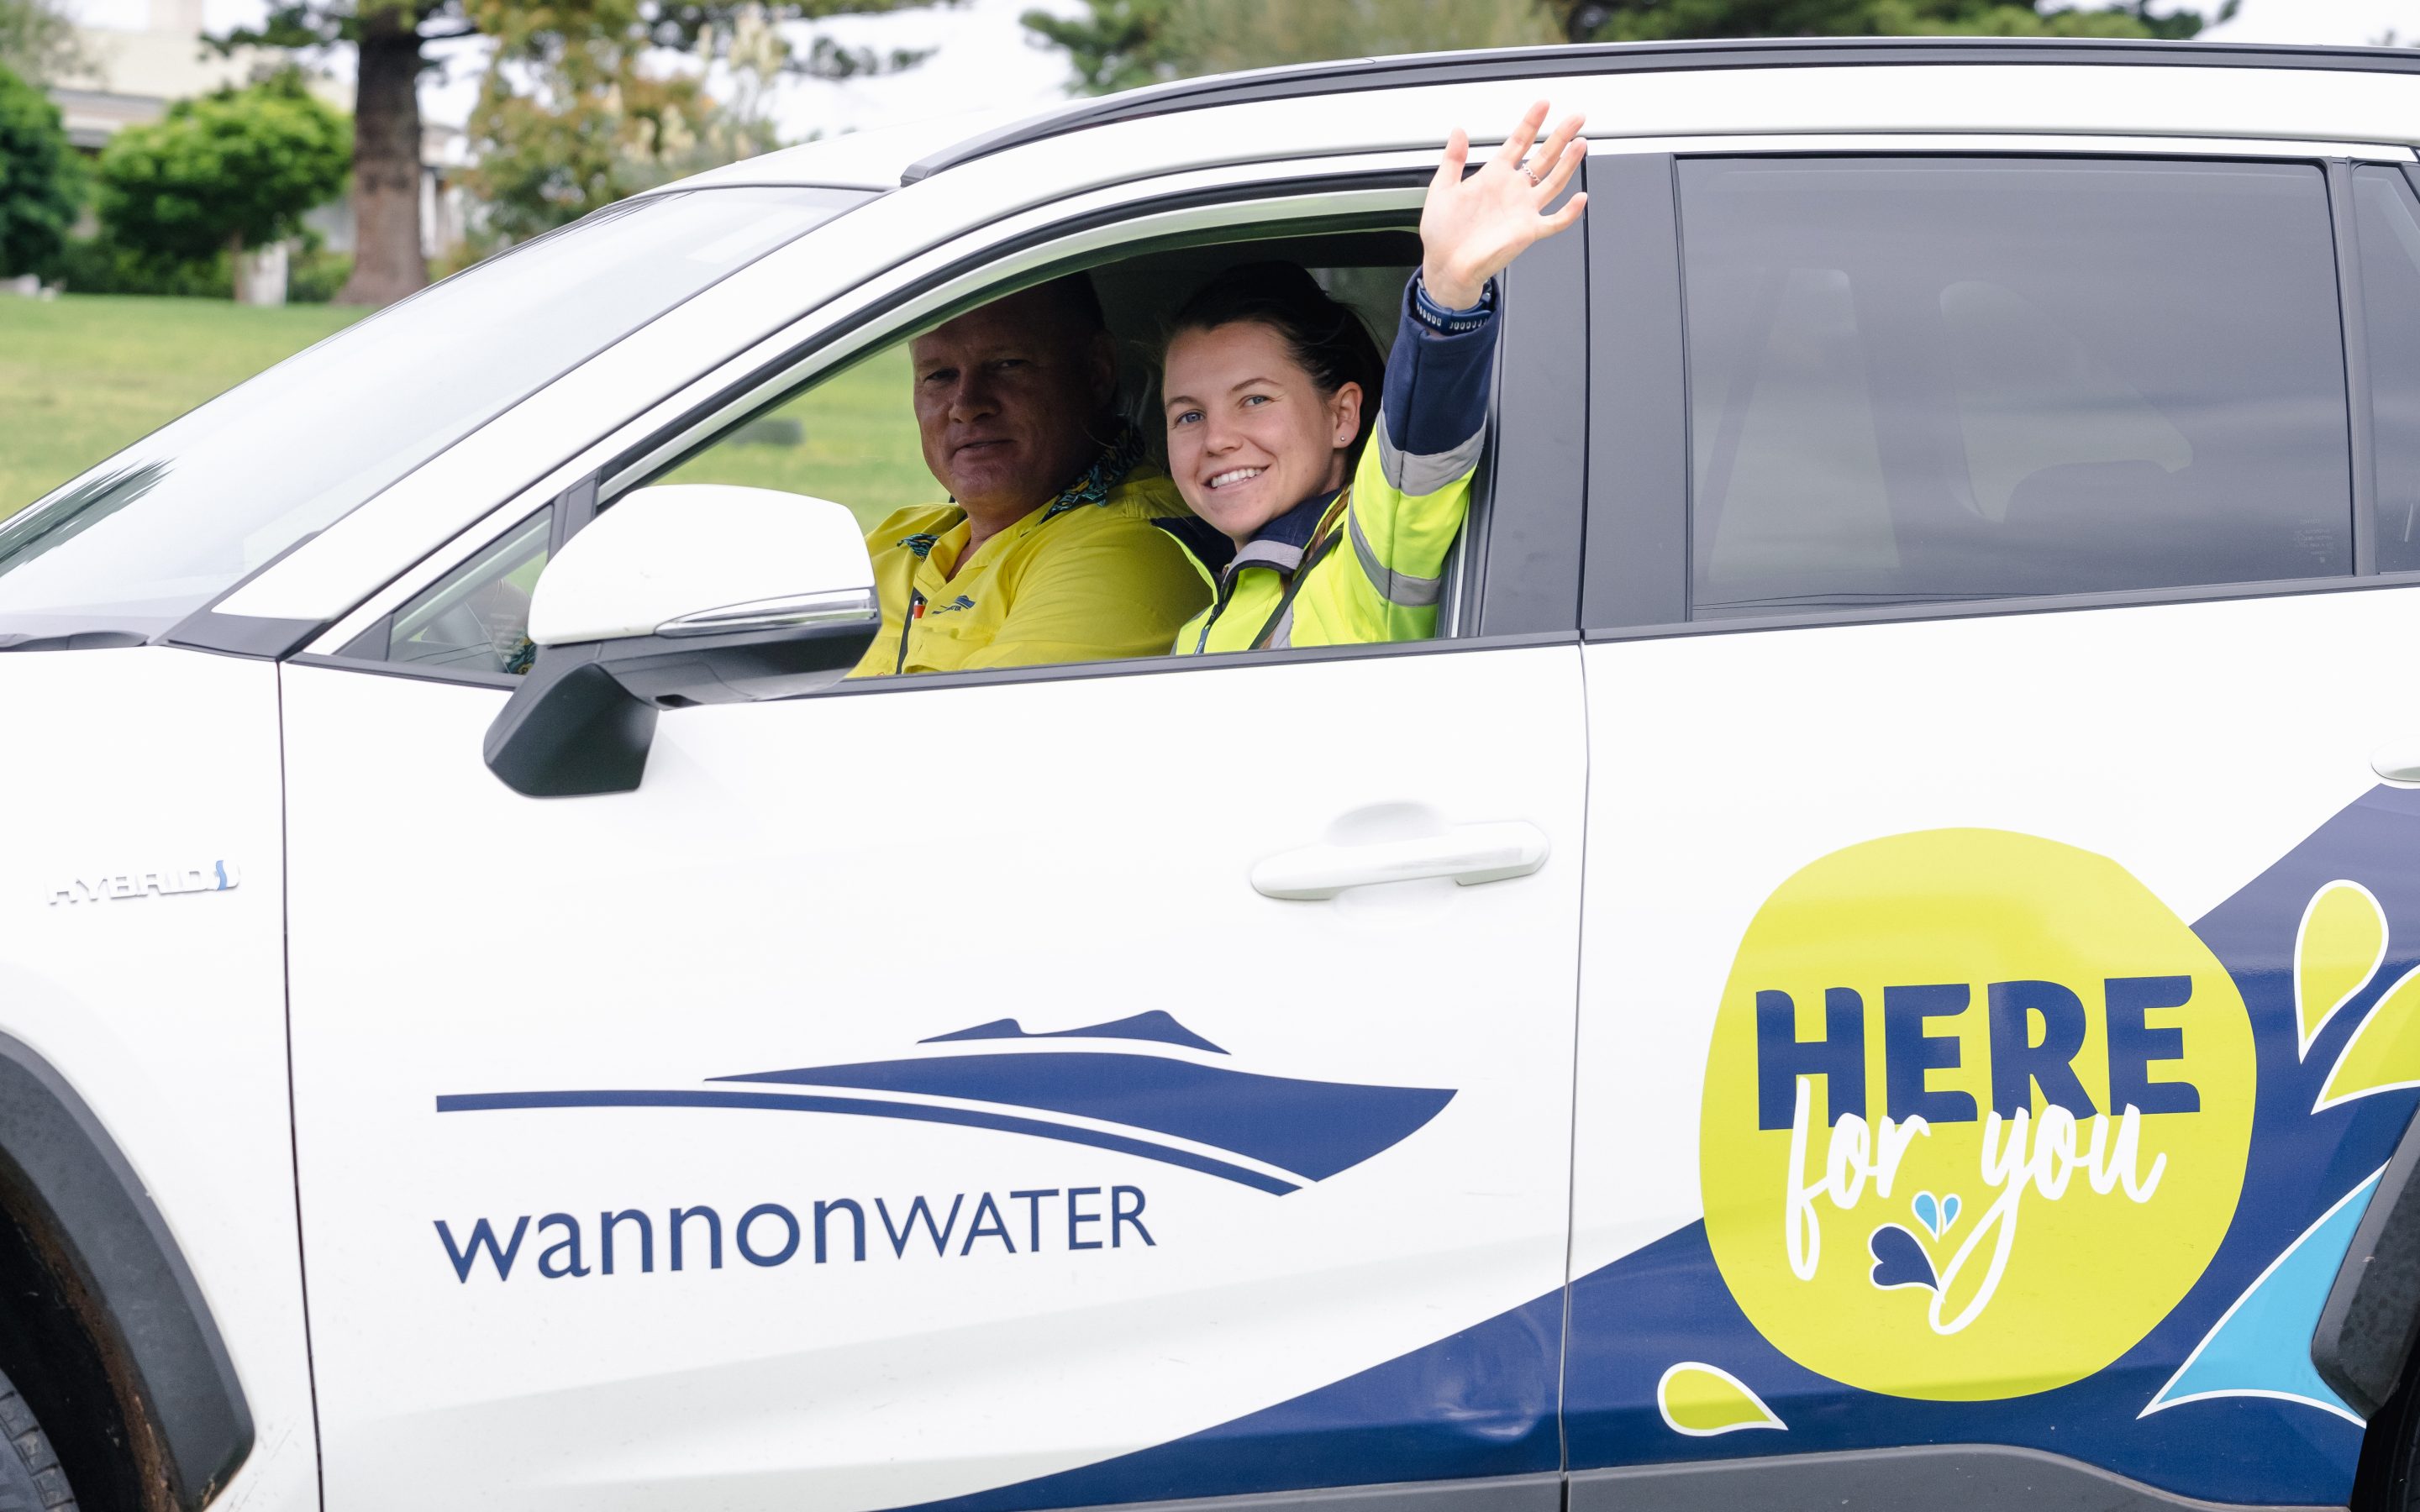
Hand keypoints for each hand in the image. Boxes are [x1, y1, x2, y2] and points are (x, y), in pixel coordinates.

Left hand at [1419, 101, 1587, 310]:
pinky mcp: (1528, 232)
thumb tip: (1458, 131)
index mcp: (1493, 176)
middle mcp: (1512, 190)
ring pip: (1554, 182)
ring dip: (1568, 163)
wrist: (1446, 266)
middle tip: (1576, 118)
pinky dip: (1569, 212)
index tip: (1543, 104)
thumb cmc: (1443, 233)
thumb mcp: (1441, 189)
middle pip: (1543, 157)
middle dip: (1560, 136)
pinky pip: (1554, 221)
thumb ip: (1452, 159)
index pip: (1518, 142)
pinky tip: (1581, 198)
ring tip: (1581, 143)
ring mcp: (1523, 210)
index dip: (1531, 122)